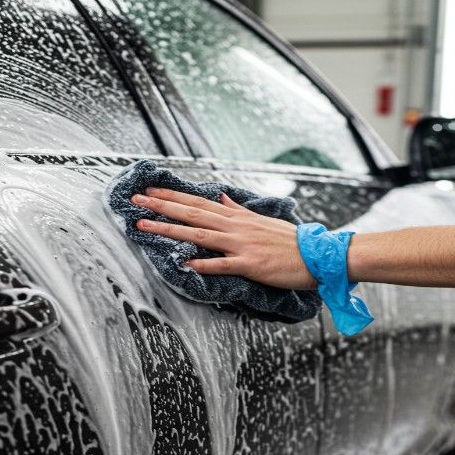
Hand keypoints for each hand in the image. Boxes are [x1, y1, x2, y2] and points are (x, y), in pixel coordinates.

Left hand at [132, 187, 317, 289]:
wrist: (318, 255)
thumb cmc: (290, 241)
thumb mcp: (261, 220)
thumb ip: (238, 210)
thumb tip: (221, 197)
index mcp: (236, 217)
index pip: (197, 202)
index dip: (172, 196)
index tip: (149, 190)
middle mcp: (235, 227)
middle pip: (191, 214)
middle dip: (161, 206)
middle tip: (136, 200)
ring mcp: (241, 245)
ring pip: (199, 235)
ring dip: (170, 230)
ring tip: (145, 226)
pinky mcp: (250, 264)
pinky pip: (222, 264)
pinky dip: (203, 264)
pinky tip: (183, 264)